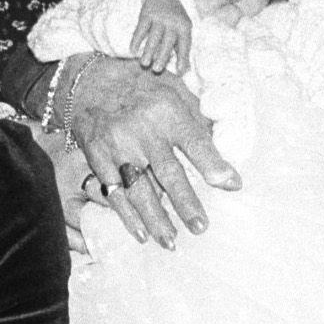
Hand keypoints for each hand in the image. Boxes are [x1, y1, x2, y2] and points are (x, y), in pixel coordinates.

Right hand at [57, 53, 235, 247]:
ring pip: (139, 189)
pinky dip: (127, 216)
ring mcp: (117, 146)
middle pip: (168, 172)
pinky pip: (113, 192)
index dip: (214, 164)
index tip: (232, 184)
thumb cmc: (144, 87)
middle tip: (200, 228)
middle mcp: (142, 130)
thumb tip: (228, 145)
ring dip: (156, 219)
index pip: (195, 141)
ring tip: (171, 242)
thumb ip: (199, 120)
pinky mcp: (97, 158)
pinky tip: (141, 234)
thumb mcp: (176, 91)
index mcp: (167, 111)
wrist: (91, 81)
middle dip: (185, 203)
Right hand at [129, 0, 192, 77]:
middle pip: (168, 41)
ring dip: (148, 50)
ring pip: (153, 36)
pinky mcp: (147, 14)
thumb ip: (182, 47)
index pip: (185, 44)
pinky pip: (141, 28)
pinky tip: (133, 50)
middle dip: (162, 56)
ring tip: (144, 63)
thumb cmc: (175, 18)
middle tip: (156, 70)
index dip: (183, 58)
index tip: (179, 72)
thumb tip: (184, 70)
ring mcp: (159, 17)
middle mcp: (172, 22)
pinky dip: (136, 39)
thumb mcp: (183, 28)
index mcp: (184, 27)